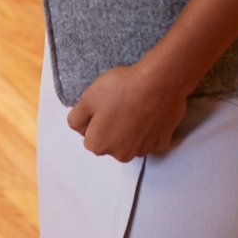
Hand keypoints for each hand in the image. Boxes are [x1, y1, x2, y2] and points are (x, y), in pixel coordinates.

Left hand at [66, 60, 190, 163]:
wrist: (160, 83)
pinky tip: (148, 111)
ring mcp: (143, 150)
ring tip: (134, 106)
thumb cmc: (121, 89)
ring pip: (129, 140)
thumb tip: (79, 127)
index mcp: (99, 145)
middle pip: (110, 140)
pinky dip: (147, 127)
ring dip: (129, 128)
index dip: (94, 118)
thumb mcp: (87, 97)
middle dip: (111, 126)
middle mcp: (120, 155)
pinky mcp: (161, 142)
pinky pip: (149, 136)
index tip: (103, 104)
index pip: (89, 135)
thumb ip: (76, 118)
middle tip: (119, 103)